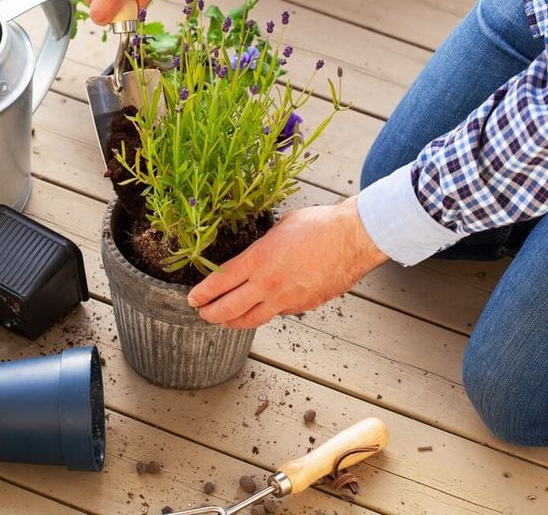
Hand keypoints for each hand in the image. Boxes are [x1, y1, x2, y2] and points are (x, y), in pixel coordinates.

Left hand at [187, 197, 388, 328]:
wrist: (354, 238)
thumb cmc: (319, 225)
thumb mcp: (279, 228)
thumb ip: (261, 247)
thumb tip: (253, 255)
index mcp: (257, 261)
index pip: (219, 284)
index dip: (202, 294)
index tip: (192, 299)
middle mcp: (268, 285)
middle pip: (228, 311)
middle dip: (210, 314)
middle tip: (203, 313)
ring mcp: (287, 300)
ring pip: (251, 320)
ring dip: (234, 322)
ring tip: (225, 319)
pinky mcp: (304, 306)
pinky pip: (277, 314)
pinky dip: (265, 313)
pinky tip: (262, 307)